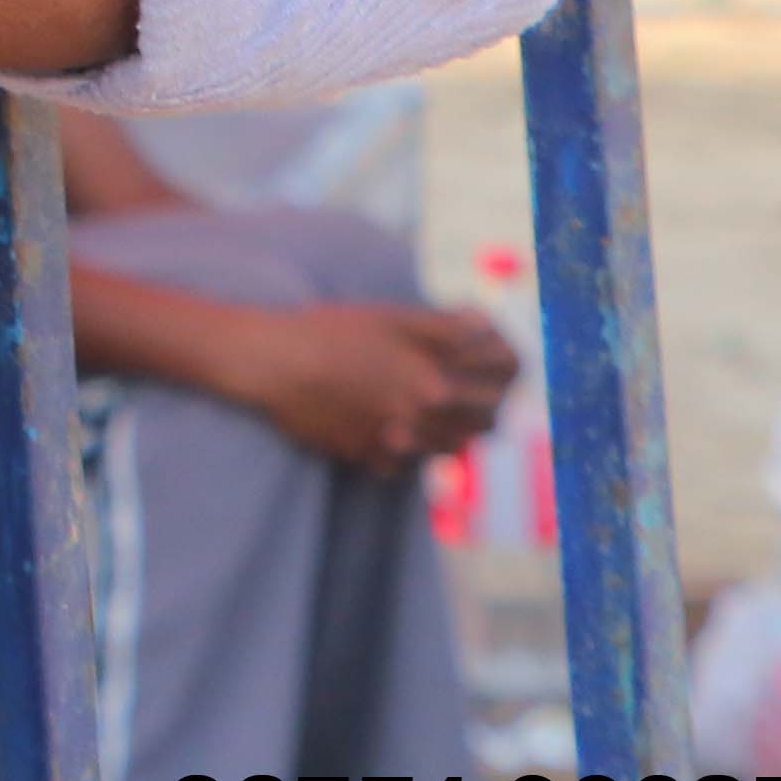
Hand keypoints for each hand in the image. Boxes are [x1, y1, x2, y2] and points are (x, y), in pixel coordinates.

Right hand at [198, 300, 516, 473]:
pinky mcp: (369, 458)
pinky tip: (397, 423)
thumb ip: (446, 327)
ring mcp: (397, 445)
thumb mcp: (392, 317)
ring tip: (440, 401)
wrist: (271, 364)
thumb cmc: (330, 330)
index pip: (504, 381)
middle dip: (488, 400)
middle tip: (476, 379)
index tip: (501, 352)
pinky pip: (409, 463)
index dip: (509, 361)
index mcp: (437, 383)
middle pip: (486, 422)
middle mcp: (424, 421)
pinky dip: (412, 447)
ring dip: (456, 427)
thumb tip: (484, 324)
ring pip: (452, 447)